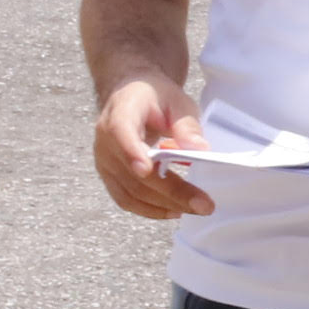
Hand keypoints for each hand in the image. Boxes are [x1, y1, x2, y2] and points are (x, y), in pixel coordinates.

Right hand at [95, 78, 211, 218]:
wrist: (132, 97)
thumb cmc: (156, 97)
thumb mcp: (177, 101)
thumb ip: (186, 124)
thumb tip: (200, 149)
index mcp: (120, 114)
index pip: (120, 133)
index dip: (131, 153)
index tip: (147, 170)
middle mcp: (105, 141)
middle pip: (134, 173)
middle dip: (170, 192)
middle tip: (204, 204)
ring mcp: (104, 162)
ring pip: (130, 192)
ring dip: (164, 206)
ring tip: (195, 209)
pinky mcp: (109, 177)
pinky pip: (126, 199)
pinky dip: (150, 209)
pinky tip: (174, 211)